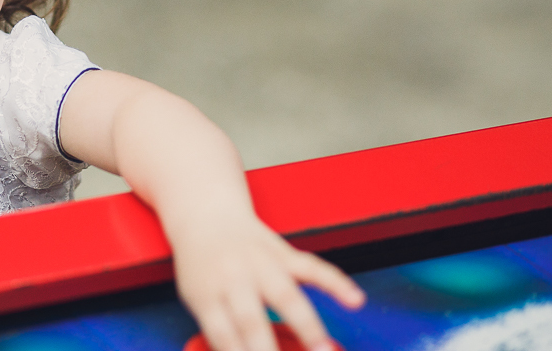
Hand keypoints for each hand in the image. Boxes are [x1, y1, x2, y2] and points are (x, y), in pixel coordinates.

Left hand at [171, 210, 364, 350]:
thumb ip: (220, 331)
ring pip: (286, 295)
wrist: (207, 215)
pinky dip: (335, 282)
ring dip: (307, 326)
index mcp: (207, 295)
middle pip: (251, 320)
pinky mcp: (284, 253)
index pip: (223, 336)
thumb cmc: (202, 268)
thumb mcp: (196, 299)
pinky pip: (312, 267)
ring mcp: (261, 264)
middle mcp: (233, 278)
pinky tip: (355, 299)